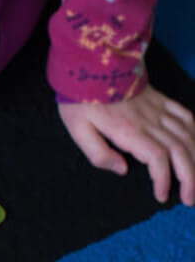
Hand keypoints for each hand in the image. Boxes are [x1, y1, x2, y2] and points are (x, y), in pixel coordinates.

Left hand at [59, 87, 194, 205]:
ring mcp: (158, 109)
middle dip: (190, 178)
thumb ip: (98, 153)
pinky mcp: (160, 99)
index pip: (157, 159)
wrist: (89, 63)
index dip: (164, 179)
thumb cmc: (80, 98)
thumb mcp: (77, 129)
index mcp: (129, 131)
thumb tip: (122, 170)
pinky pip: (186, 115)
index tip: (161, 195)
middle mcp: (150, 120)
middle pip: (180, 151)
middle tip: (189, 198)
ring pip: (188, 136)